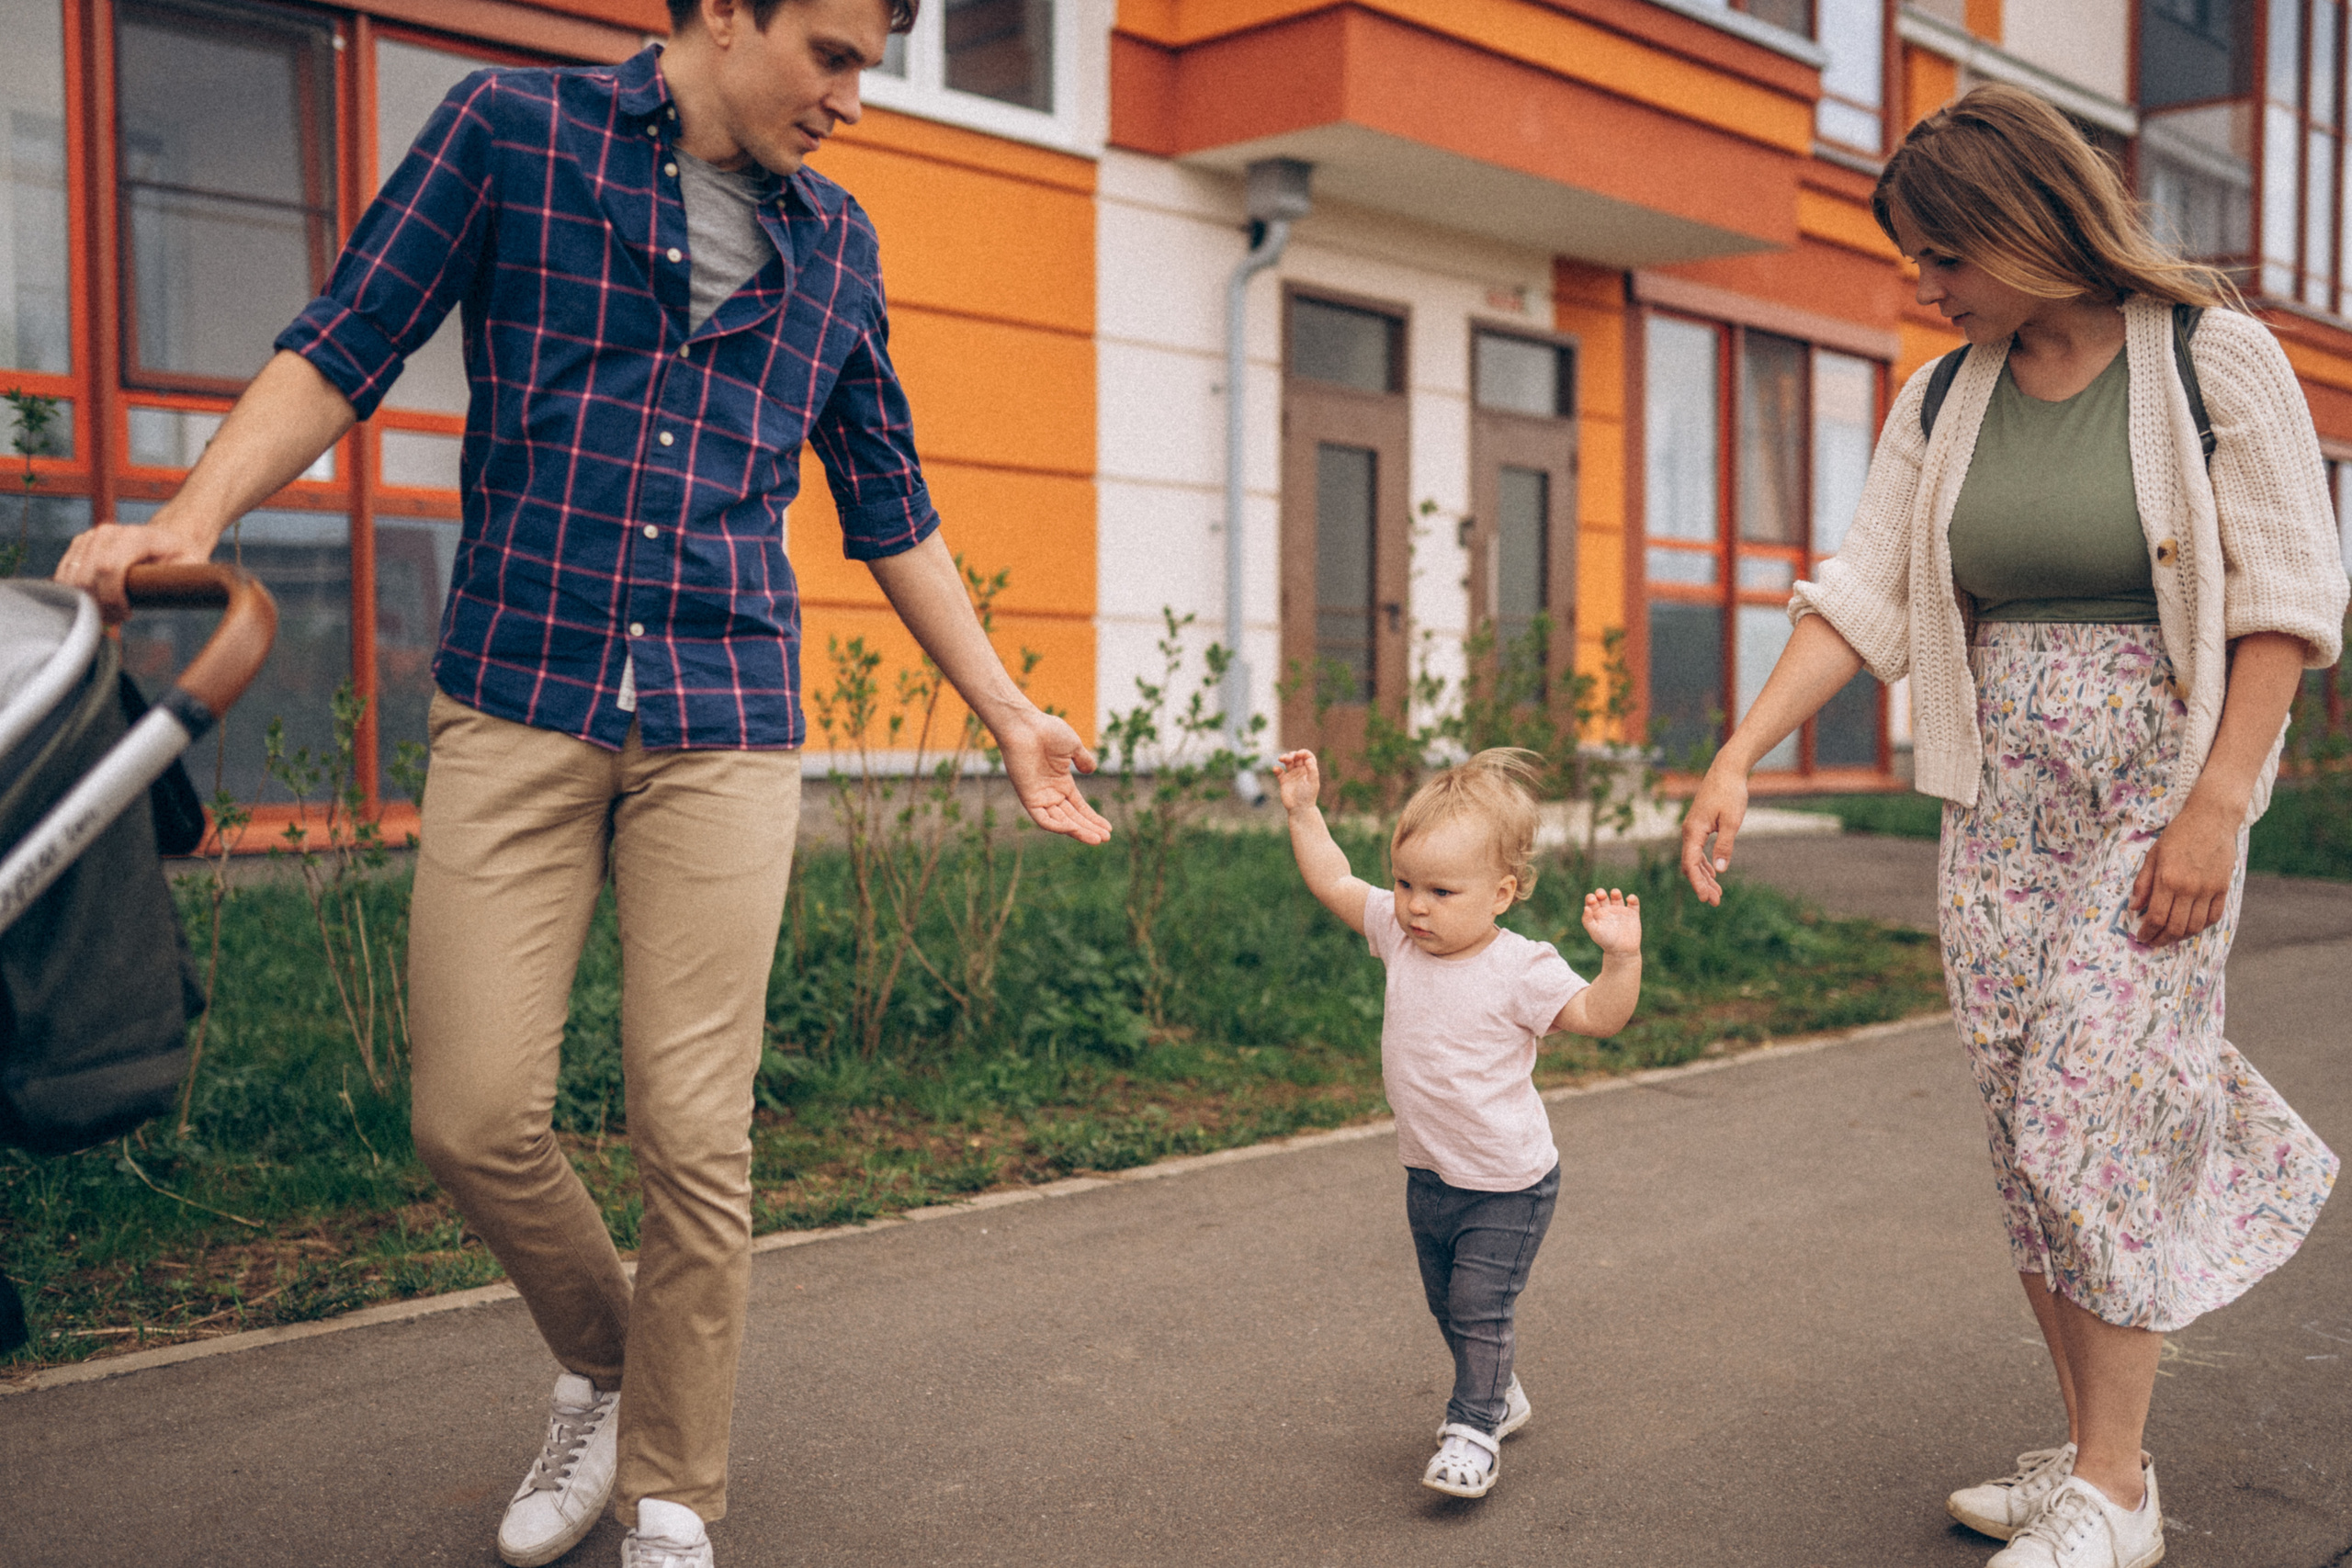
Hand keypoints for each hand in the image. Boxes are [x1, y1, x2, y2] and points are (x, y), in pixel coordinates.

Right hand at [55, 516, 214, 623]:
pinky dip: (75, 594)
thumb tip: (175, 599)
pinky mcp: (79, 546)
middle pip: (85, 576)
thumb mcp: (193, 567)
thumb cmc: (182, 556)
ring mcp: (91, 537)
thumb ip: (184, 581)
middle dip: (98, 605)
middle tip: (116, 618)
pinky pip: (64, 575)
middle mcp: (108, 533)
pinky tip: (96, 602)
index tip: (125, 614)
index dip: (111, 598)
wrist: (168, 537)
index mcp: (137, 537)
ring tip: (109, 611)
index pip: (108, 568)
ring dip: (85, 602)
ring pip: (71, 577)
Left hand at [992, 707, 1110, 844]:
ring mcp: (1039, 796)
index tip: (1108, 829)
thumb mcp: (1073, 746)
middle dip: (1089, 828)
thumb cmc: (1047, 731)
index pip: (1079, 807)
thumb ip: (1083, 760)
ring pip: (1060, 822)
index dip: (1093, 818)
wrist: (1026, 726)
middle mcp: (1050, 793)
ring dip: (1077, 831)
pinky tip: (1072, 829)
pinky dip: (1056, 826)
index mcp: (1061, 782)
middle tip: (1105, 839)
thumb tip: (1092, 770)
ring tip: (1096, 839)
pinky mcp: (1028, 797)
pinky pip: (1043, 819)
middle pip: (1072, 817)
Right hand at [1273, 749, 1321, 811]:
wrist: (1299, 809)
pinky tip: (1276, 770)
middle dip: (1292, 754)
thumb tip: (1308, 759)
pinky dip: (1276, 769)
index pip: (1307, 756)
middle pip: (1296, 757)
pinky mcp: (1283, 781)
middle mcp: (1301, 771)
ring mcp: (1292, 776)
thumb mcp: (1313, 782)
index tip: (1299, 754)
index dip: (1303, 752)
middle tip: (1290, 758)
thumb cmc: (1308, 796)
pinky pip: (1279, 772)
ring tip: (1281, 759)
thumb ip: (1312, 769)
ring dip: (1284, 758)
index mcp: (1309, 770)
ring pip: (1287, 762)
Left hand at [1581, 888, 1642, 955]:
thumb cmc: (1606, 942)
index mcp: (1597, 913)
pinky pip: (1633, 902)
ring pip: (1617, 896)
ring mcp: (1620, 911)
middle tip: (1601, 895)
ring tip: (1615, 894)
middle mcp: (1608, 910)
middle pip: (1603, 896)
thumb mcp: (1594, 931)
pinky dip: (1632, 898)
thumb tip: (1586, 908)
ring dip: (1615, 892)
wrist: (1622, 951)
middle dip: (1601, 892)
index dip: (1591, 897)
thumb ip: (1587, 920)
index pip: (1592, 900)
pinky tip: (1629, 899)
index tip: (1592, 899)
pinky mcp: (1632, 913)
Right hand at [1679, 762, 1748, 906]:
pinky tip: (1714, 875)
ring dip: (1704, 877)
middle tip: (1715, 902)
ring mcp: (1693, 830)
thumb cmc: (1730, 793)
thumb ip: (1725, 845)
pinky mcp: (1700, 827)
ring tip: (1717, 895)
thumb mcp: (1732, 821)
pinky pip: (1698, 852)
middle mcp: (1689, 832)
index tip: (1706, 898)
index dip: (1697, 883)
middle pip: (1690, 865)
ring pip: (1694, 860)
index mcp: (1693, 831)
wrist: (1727, 771)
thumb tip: (1719, 870)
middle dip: (1702, 884)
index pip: (1690, 864)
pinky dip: (1706, 865)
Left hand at [2130, 799, 2237, 945]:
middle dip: (2162, 939)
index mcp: (2168, 880)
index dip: (2147, 932)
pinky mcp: (2224, 888)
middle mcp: (2189, 888)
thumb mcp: (2153, 855)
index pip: (2156, 917)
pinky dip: (2202, 927)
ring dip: (2181, 936)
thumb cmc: (2178, 835)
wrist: (2211, 819)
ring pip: (2196, 926)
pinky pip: (2214, 917)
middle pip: (2176, 927)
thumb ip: (2143, 883)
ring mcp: (2209, 890)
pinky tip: (2191, 926)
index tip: (2141, 936)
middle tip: (2153, 941)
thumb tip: (2134, 908)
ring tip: (2170, 936)